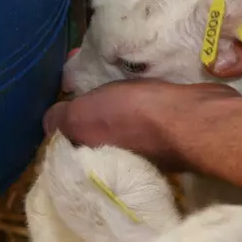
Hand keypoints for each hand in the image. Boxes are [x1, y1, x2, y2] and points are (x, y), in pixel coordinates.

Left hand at [43, 79, 240, 169]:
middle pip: (97, 133)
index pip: (71, 145)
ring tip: (110, 78)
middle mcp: (118, 162)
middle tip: (87, 82)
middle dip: (92, 110)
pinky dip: (141, 103)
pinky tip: (139, 87)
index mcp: (95, 162)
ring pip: (121, 125)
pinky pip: (146, 117)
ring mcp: (147, 150)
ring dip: (117, 106)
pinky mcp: (170, 135)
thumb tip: (49, 123)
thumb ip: (60, 119)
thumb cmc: (133, 117)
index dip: (67, 119)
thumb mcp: (82, 115)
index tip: (67, 94)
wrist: (193, 118)